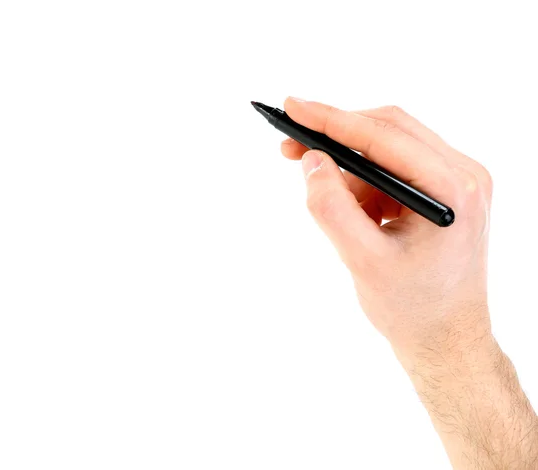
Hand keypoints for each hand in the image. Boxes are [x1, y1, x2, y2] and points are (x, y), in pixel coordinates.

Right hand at [280, 97, 492, 355]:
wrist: (446, 339)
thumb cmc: (413, 309)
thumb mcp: (362, 261)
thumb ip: (332, 209)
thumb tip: (311, 160)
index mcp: (453, 188)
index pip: (384, 135)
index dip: (332, 120)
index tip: (293, 108)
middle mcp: (463, 174)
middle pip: (389, 130)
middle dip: (336, 138)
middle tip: (291, 148)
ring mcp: (457, 181)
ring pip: (388, 150)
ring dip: (350, 171)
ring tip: (333, 209)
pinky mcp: (442, 191)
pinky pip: (393, 171)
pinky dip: (364, 188)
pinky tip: (359, 219)